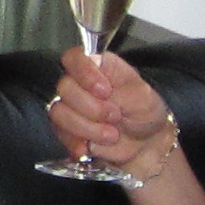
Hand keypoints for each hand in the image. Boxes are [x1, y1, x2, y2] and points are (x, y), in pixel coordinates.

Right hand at [45, 47, 174, 175]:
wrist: (145, 144)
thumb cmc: (144, 112)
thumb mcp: (142, 96)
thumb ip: (121, 89)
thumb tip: (102, 88)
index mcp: (98, 67)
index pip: (74, 58)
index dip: (84, 73)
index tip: (104, 91)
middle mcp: (79, 84)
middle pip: (65, 87)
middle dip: (92, 107)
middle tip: (115, 116)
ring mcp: (70, 107)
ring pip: (60, 113)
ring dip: (87, 128)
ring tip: (111, 135)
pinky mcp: (66, 130)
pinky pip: (61, 135)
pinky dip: (78, 143)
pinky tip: (94, 146)